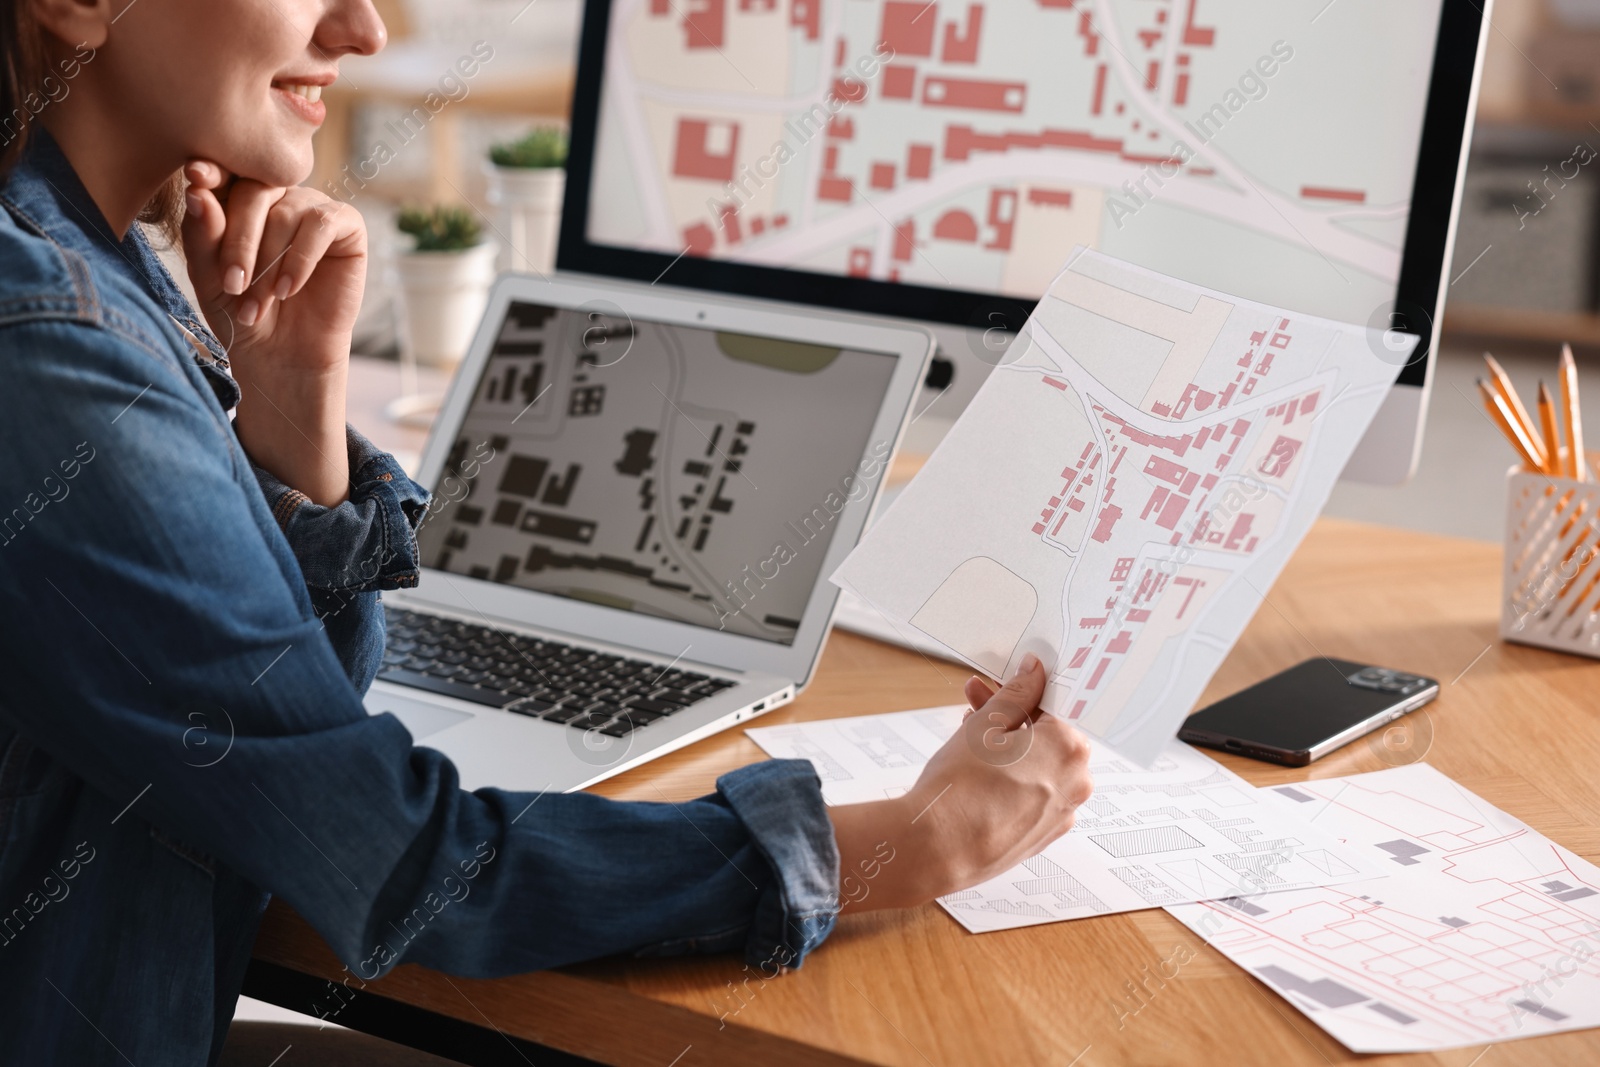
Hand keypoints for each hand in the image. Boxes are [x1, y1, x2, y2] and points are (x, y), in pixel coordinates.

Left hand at [181, 162, 366, 504]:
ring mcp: (313, 208)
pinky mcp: (347, 226)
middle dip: (239, 240)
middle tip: (231, 284)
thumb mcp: (209, 274)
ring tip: (259, 303)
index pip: (227, 172)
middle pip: (254, 192)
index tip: (196, 178)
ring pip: (286, 213)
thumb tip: (198, 190)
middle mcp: (279, 196)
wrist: (281, 354)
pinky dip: (301, 259)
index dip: (213, 171)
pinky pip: (322, 224)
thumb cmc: (241, 311)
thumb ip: (203, 233)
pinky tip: (289, 290)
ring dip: (268, 263)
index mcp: (240, 198)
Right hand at [828, 654, 1093, 910]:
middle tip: (975, 708)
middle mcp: (1076, 784)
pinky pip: (1032, 797)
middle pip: (1048, 737)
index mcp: (1070, 749)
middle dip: (1011, 719)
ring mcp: (1059, 815)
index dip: (1023, 693)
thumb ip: (1016, 694)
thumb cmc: (961, 787)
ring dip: (1009, 750)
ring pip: (1039, 768)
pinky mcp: (1040, 837)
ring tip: (967, 741)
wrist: (937, 849)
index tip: (1002, 688)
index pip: (1055, 706)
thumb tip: (1034, 673)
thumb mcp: (985, 725)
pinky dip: (1012, 781)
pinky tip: (979, 775)